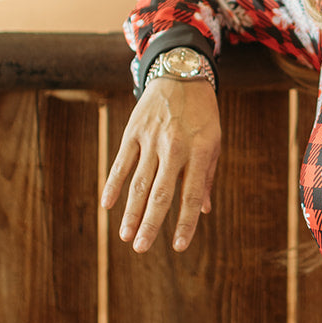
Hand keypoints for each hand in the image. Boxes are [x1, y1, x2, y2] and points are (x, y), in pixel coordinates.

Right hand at [101, 78, 220, 253]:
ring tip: (125, 236)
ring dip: (130, 211)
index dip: (186, 223)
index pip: (192, 194)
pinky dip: (113, 185)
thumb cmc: (202, 114)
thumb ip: (206, 176)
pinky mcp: (133, 131)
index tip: (179, 247)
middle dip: (150, 223)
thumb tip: (204, 210)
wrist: (181, 73)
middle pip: (160, 193)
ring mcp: (151, 139)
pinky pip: (122, 163)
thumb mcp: (213, 141)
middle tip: (140, 248)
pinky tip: (108, 205)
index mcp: (199, 151)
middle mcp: (175, 147)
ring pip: (138, 182)